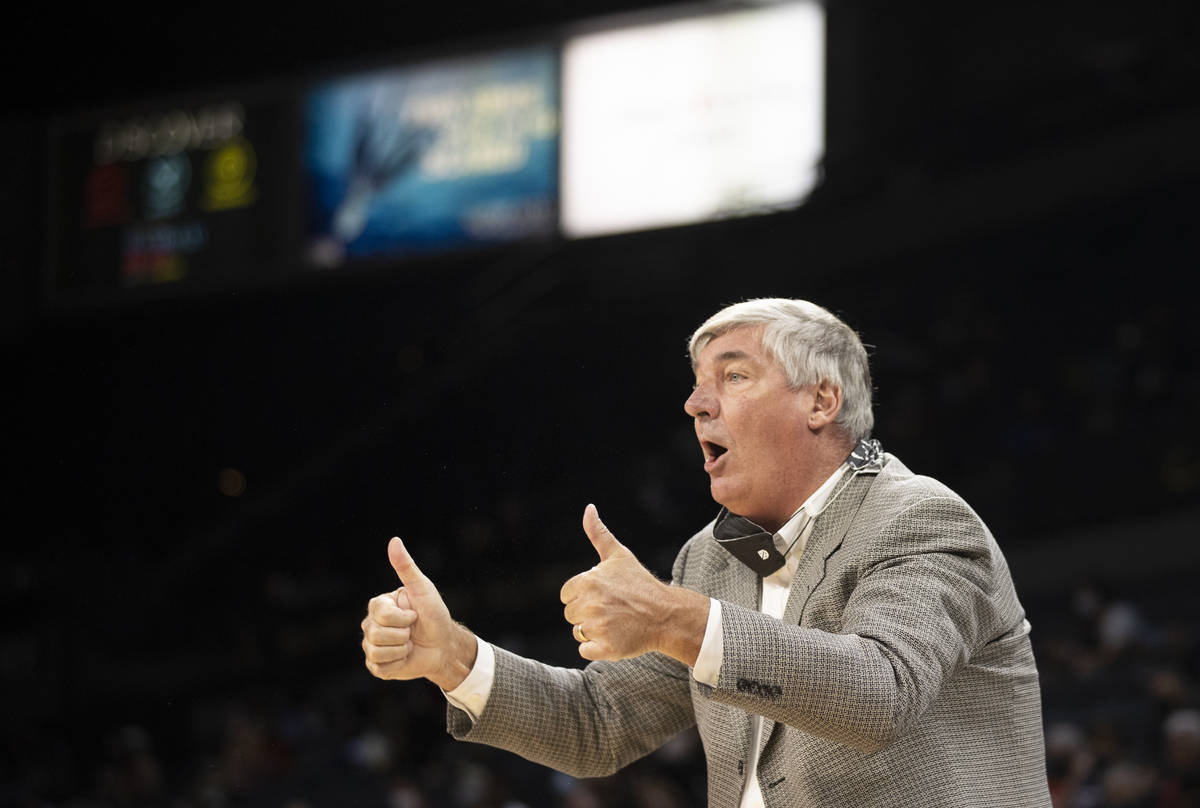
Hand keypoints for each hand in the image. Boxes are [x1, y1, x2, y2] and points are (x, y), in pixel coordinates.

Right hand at [361, 537, 475, 690]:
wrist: (444, 645)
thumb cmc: (434, 615)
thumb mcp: (423, 588)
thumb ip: (406, 567)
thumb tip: (394, 540)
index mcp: (379, 606)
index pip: (379, 613)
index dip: (401, 618)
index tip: (414, 615)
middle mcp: (371, 625)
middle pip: (375, 633)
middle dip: (402, 634)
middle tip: (412, 632)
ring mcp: (372, 646)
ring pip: (376, 651)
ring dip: (401, 650)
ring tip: (409, 644)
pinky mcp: (377, 666)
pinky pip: (379, 667)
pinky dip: (398, 664)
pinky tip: (405, 657)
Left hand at [560, 504, 676, 660]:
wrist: (666, 614)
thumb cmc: (640, 584)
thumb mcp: (619, 555)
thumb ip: (598, 533)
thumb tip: (588, 508)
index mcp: (587, 581)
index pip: (566, 595)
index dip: (583, 596)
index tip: (604, 595)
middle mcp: (590, 604)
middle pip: (571, 614)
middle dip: (588, 613)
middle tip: (613, 609)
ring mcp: (598, 627)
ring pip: (578, 632)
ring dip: (594, 630)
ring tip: (616, 622)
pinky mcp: (605, 648)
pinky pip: (586, 650)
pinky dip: (598, 647)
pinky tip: (616, 636)